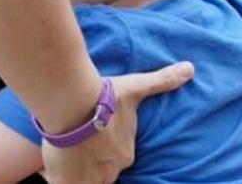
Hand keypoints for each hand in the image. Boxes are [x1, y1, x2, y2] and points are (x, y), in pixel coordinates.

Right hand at [41, 62, 193, 183]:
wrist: (74, 103)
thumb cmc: (106, 96)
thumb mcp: (137, 87)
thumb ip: (163, 81)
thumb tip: (190, 68)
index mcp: (126, 154)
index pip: (117, 156)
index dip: (105, 148)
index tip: (96, 138)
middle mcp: (111, 170)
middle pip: (101, 170)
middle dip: (92, 161)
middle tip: (80, 145)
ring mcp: (89, 179)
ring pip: (84, 180)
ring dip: (76, 171)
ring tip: (66, 156)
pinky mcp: (66, 182)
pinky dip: (56, 176)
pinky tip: (51, 166)